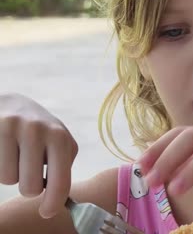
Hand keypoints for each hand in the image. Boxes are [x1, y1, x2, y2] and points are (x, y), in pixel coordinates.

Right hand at [0, 93, 77, 217]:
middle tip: (28, 169)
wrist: (10, 104)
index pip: (60, 182)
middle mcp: (38, 131)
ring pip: (8, 180)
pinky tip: (4, 150)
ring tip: (16, 154)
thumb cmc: (39, 130)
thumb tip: (58, 199)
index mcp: (60, 137)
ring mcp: (13, 128)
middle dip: (29, 186)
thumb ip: (62, 166)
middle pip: (30, 188)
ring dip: (11, 173)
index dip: (53, 203)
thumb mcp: (59, 142)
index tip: (47, 212)